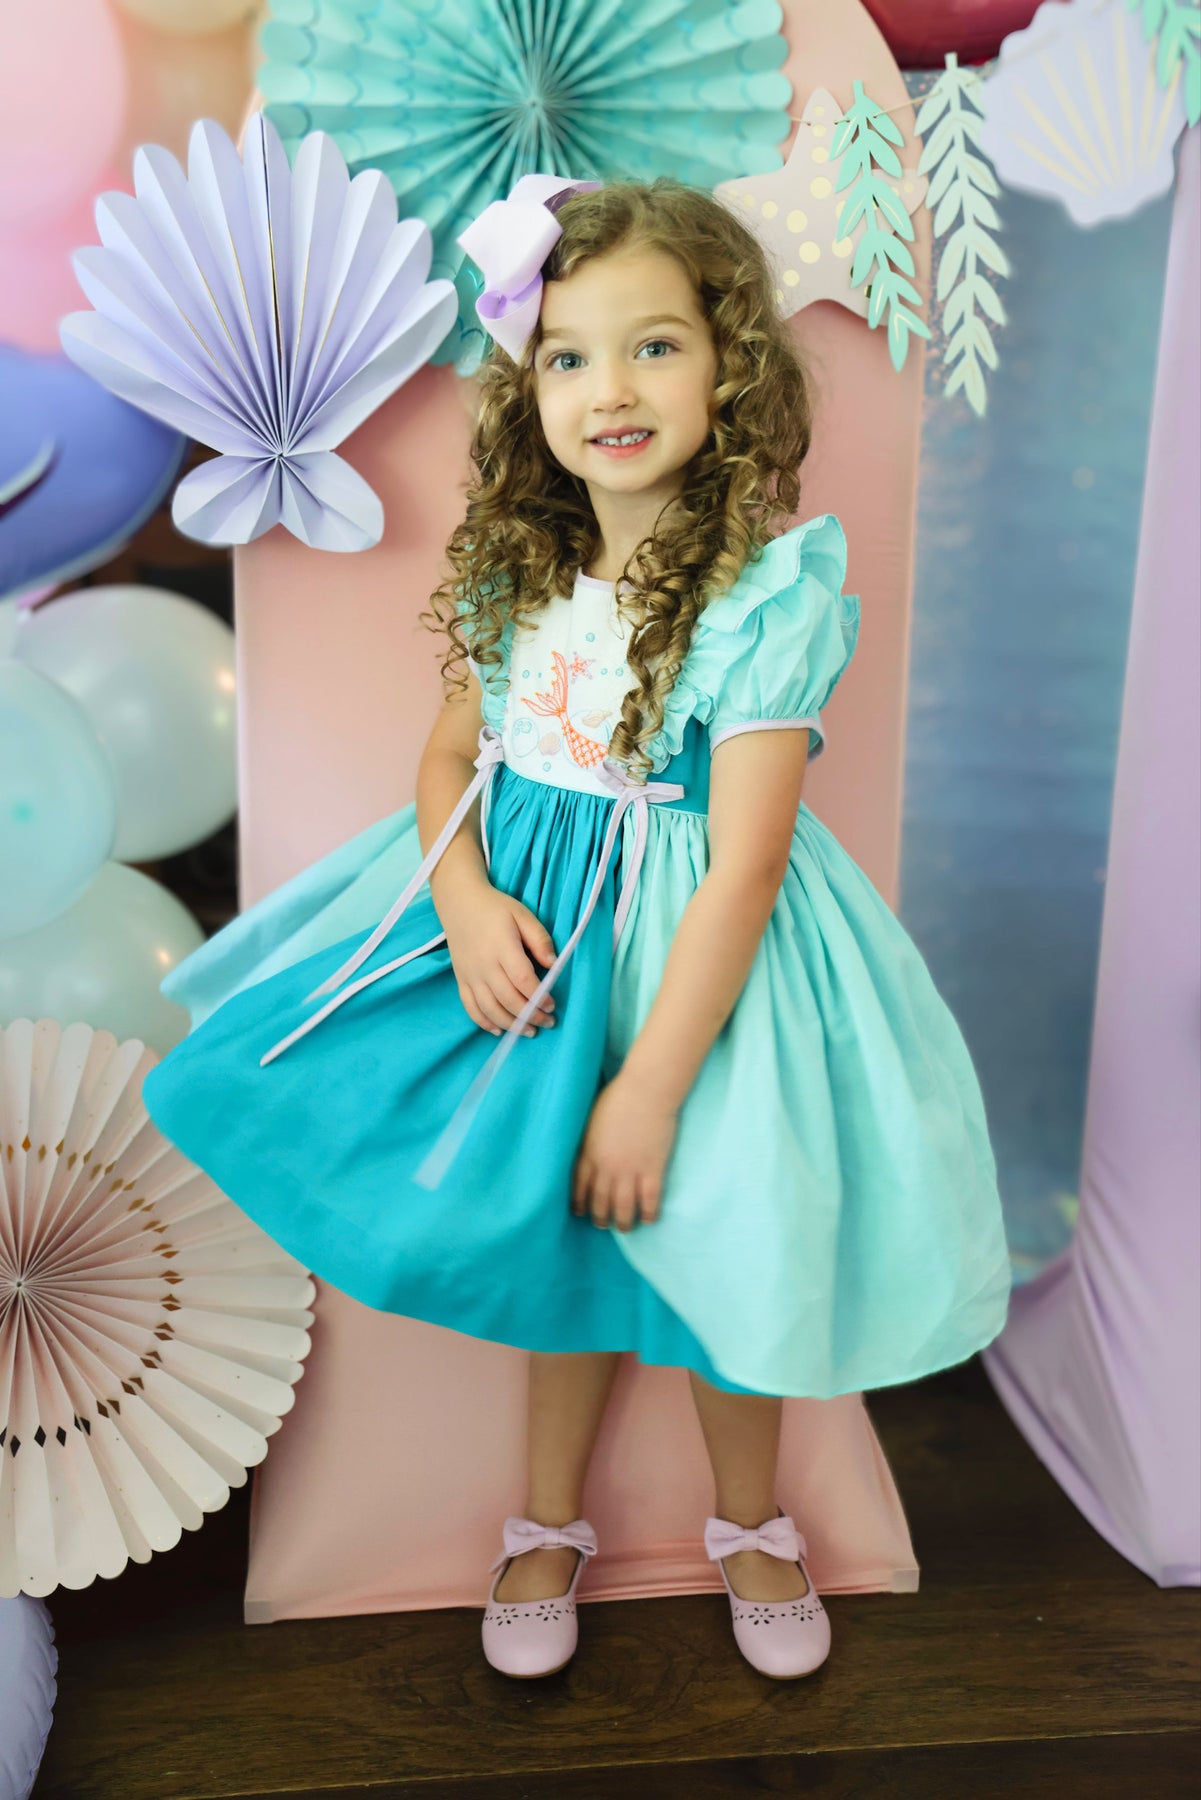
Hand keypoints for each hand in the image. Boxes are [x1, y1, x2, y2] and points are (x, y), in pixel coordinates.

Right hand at [438, 879, 557, 1038]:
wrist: (459, 903)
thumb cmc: (495, 908)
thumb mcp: (522, 915)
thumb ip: (540, 939)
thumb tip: (554, 965)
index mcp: (501, 947)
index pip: (522, 979)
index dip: (539, 996)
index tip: (552, 1005)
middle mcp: (483, 965)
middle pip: (508, 999)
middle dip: (530, 1015)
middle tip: (548, 1022)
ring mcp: (470, 975)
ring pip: (490, 1009)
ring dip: (511, 1025)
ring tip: (529, 1031)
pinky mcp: (461, 980)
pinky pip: (471, 1007)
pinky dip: (484, 1023)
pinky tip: (500, 1030)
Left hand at [572, 1075, 678, 1230]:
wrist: (646, 1091)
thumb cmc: (618, 1097)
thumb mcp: (592, 1119)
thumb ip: (588, 1140)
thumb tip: (588, 1152)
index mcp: (589, 1153)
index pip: (580, 1185)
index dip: (580, 1201)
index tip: (580, 1212)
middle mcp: (607, 1167)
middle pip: (601, 1200)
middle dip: (601, 1216)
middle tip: (603, 1225)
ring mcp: (630, 1170)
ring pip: (624, 1206)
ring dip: (623, 1221)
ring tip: (624, 1228)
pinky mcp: (653, 1169)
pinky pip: (649, 1199)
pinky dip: (649, 1212)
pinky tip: (649, 1219)